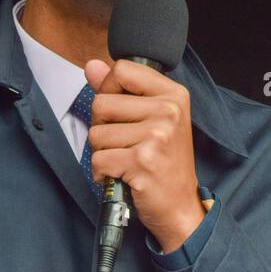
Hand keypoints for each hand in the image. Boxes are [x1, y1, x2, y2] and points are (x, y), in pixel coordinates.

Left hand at [83, 58, 206, 252]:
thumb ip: (119, 89)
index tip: (121, 111)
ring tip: (125, 160)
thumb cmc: (164, 161)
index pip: (121, 69)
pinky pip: (98, 159)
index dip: (109, 89)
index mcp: (173, 94)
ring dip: (102, 152)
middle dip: (102, 126)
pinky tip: (120, 175)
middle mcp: (169, 111)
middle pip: (102, 102)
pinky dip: (102, 172)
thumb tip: (91, 65)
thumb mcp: (150, 117)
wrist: (179, 205)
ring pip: (96, 133)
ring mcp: (157, 136)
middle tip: (124, 143)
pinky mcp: (142, 161)